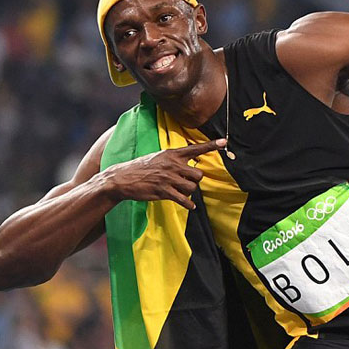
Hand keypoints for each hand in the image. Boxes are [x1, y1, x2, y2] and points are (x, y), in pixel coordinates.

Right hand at [101, 138, 226, 209]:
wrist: (124, 178)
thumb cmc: (143, 167)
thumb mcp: (160, 157)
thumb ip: (176, 159)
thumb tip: (191, 165)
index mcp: (172, 154)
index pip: (196, 148)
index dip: (211, 145)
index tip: (224, 141)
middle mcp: (173, 164)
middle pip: (198, 174)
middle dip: (194, 181)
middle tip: (185, 182)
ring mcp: (169, 178)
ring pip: (192, 188)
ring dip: (189, 192)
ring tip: (180, 191)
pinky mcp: (164, 191)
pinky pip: (184, 200)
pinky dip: (189, 204)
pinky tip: (190, 206)